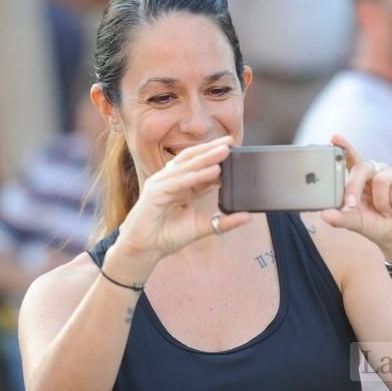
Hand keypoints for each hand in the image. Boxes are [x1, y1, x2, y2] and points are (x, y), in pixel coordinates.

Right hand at [114, 136, 250, 266]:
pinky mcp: (155, 192)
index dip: (214, 157)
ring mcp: (160, 184)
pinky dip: (197, 175)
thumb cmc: (166, 237)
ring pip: (186, 166)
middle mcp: (169, 180)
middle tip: (230, 141)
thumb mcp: (202, 227)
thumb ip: (223, 222)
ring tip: (225, 151)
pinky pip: (180, 181)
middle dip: (211, 149)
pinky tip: (213, 171)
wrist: (144, 251)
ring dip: (207, 158)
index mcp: (178, 184)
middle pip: (192, 159)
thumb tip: (247, 216)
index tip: (234, 150)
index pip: (197, 165)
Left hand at [319, 136, 391, 263]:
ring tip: (385, 211)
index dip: (344, 146)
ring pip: (382, 179)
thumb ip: (340, 217)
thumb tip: (324, 214)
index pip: (351, 158)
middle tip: (352, 205)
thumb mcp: (355, 222)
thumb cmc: (375, 225)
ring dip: (381, 202)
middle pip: (363, 167)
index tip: (334, 138)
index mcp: (361, 177)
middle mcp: (378, 171)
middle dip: (355, 187)